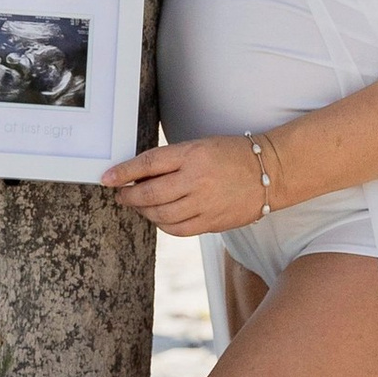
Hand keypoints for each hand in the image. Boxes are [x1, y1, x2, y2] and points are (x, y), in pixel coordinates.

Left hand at [99, 132, 271, 237]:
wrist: (271, 171)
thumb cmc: (233, 155)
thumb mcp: (201, 147)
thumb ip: (172, 161)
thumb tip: (139, 176)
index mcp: (193, 154)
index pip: (149, 163)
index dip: (124, 172)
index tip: (107, 178)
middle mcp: (197, 179)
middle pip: (150, 193)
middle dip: (129, 195)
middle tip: (121, 194)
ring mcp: (205, 203)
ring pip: (161, 215)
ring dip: (144, 211)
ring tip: (139, 206)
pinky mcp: (212, 222)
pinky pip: (178, 229)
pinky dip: (163, 225)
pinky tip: (160, 218)